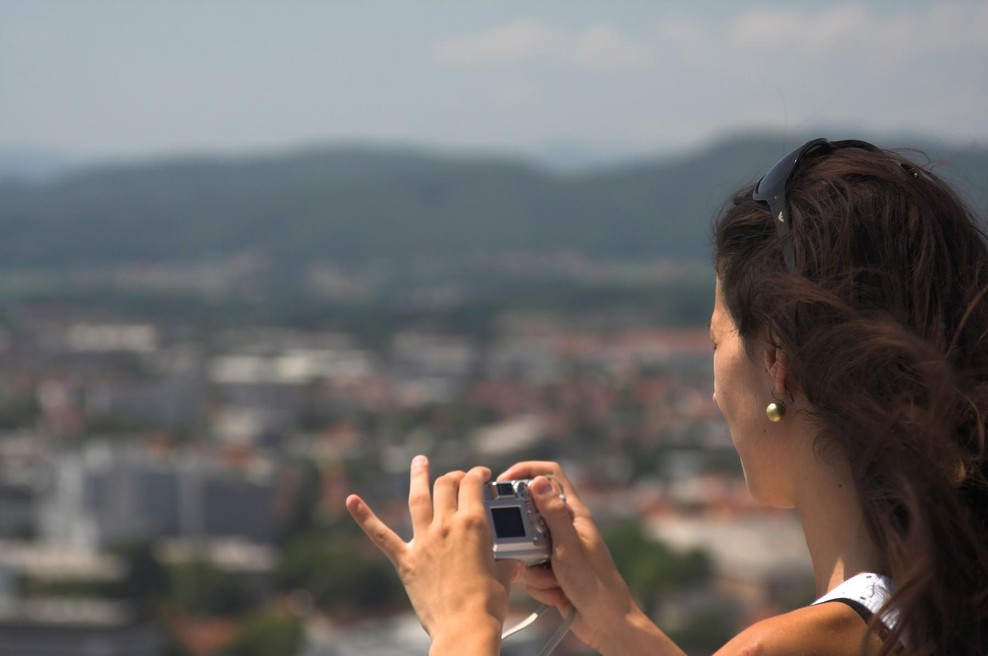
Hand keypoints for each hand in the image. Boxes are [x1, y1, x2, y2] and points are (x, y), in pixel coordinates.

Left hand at [346, 456, 517, 653]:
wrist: (464, 627)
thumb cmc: (488, 604)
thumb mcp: (504, 576)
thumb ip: (504, 563)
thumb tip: (511, 564)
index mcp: (474, 525)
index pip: (473, 485)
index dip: (477, 474)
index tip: (481, 475)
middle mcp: (446, 526)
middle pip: (446, 486)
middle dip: (453, 476)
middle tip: (457, 478)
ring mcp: (424, 541)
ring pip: (418, 499)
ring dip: (418, 477)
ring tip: (419, 461)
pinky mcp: (405, 560)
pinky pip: (381, 535)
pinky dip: (365, 517)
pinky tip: (351, 501)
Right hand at [499, 461, 667, 654]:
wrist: (606, 624)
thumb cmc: (596, 584)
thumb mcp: (569, 546)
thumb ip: (552, 514)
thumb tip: (537, 481)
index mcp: (573, 513)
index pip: (550, 475)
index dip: (527, 470)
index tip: (503, 480)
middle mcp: (564, 528)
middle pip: (528, 515)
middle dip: (523, 539)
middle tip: (531, 554)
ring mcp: (556, 550)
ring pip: (525, 547)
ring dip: (534, 569)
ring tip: (556, 581)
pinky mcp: (551, 571)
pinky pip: (530, 571)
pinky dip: (540, 585)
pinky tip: (559, 594)